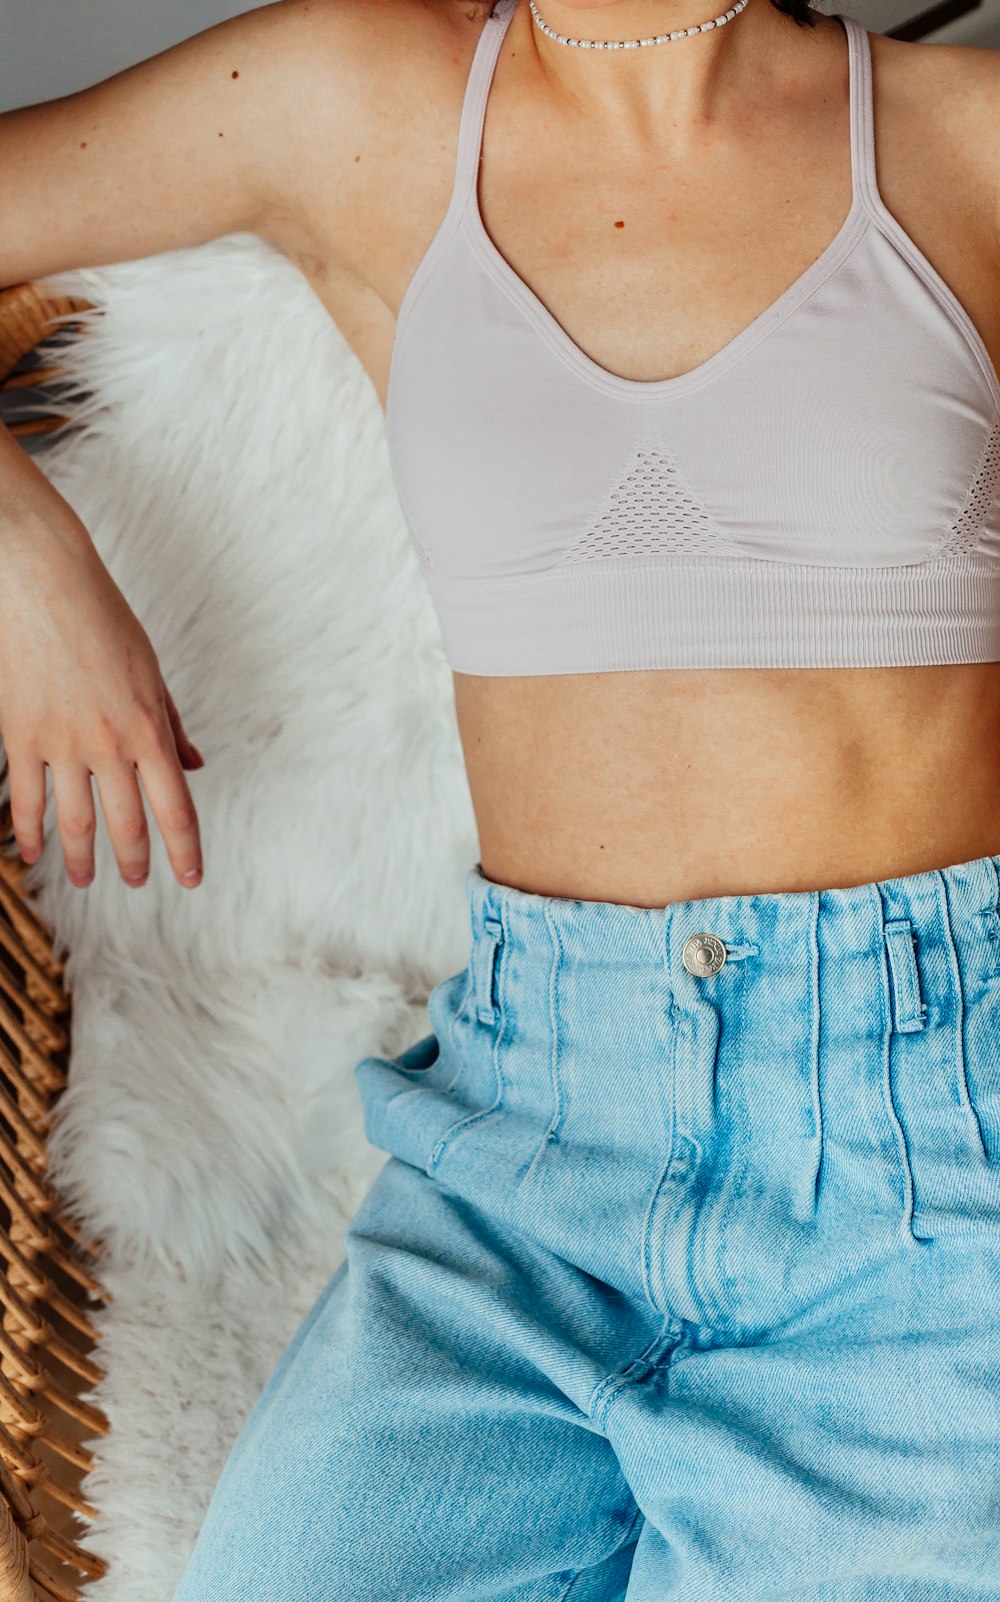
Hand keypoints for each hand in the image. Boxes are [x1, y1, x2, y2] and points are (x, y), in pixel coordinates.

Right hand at [0, 509, 204, 890]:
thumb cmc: (103, 619)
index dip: (185, 851)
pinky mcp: (20, 735)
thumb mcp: (150, 671)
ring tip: (86, 880)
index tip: (189, 880)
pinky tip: (32, 854)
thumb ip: (172, 726)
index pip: (176, 808)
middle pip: (126, 825)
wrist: (40, 579)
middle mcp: (109, 744)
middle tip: (136, 882)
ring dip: (82, 859)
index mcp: (149, 728)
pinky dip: (29, 833)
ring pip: (74, 822)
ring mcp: (61, 743)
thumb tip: (195, 767)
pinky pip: (25, 799)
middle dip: (133, 862)